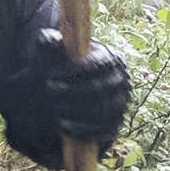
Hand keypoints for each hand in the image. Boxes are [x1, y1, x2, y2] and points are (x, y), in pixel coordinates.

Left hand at [33, 29, 130, 146]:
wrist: (64, 91)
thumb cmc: (59, 66)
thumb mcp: (52, 51)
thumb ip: (48, 42)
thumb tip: (49, 39)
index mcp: (111, 58)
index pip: (99, 64)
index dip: (75, 70)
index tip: (51, 74)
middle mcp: (121, 81)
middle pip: (100, 89)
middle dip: (71, 91)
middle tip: (49, 90)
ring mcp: (120, 104)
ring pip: (102, 111)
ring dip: (75, 111)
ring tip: (54, 108)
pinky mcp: (115, 124)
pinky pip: (102, 130)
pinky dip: (82, 130)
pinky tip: (63, 126)